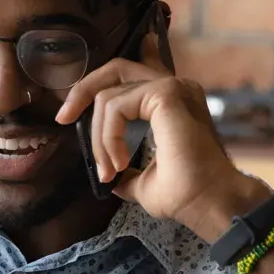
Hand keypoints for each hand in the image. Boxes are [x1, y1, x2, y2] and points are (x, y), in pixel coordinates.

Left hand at [55, 60, 266, 240]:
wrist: (211, 205)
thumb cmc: (187, 196)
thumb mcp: (145, 182)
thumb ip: (128, 172)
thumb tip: (112, 180)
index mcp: (171, 103)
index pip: (130, 75)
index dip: (96, 85)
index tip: (68, 116)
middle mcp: (174, 88)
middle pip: (115, 68)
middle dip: (82, 90)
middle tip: (62, 117)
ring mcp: (171, 88)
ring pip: (108, 95)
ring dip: (98, 136)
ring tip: (109, 170)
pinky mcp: (166, 94)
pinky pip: (115, 107)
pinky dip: (107, 137)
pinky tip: (119, 163)